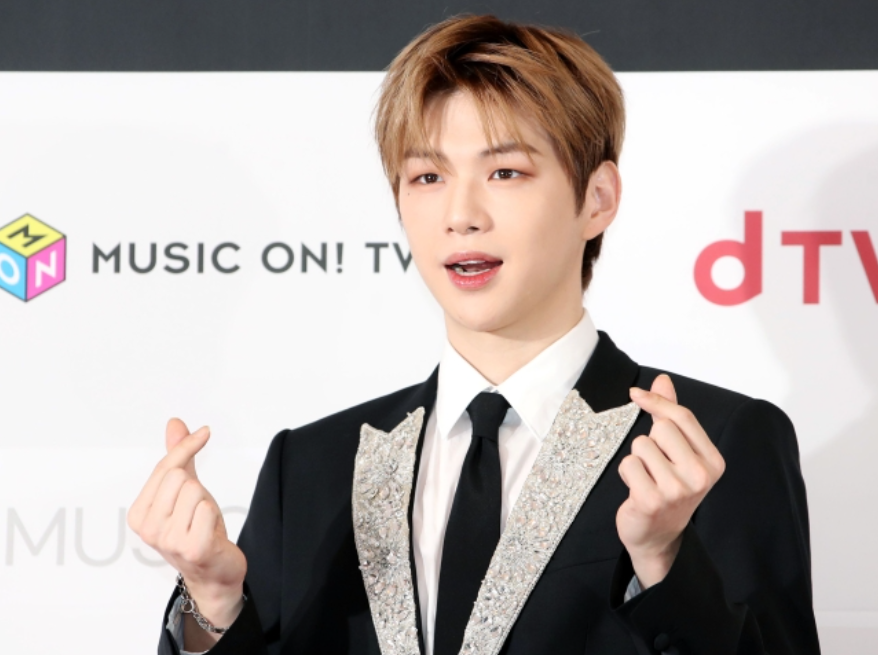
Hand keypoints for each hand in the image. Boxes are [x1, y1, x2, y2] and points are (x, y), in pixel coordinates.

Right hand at [128, 419, 245, 642]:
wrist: (214, 572)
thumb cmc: (198, 528)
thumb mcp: (186, 489)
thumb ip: (178, 458)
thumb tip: (175, 423)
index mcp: (139, 513)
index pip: (164, 466)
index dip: (187, 447)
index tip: (205, 432)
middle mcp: (148, 529)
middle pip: (179, 477)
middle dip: (197, 488)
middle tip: (198, 511)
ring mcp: (168, 541)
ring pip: (194, 491)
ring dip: (206, 504)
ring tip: (203, 524)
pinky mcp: (192, 548)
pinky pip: (207, 510)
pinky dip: (214, 517)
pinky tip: (210, 534)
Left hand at [616, 374, 724, 587]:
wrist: (658, 536)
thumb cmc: (668, 488)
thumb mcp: (678, 452)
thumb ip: (671, 415)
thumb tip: (663, 380)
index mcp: (712, 461)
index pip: (682, 417)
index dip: (656, 402)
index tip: (636, 394)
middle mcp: (700, 476)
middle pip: (660, 430)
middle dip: (649, 442)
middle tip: (656, 466)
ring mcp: (677, 490)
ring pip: (640, 446)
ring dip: (637, 460)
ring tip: (648, 479)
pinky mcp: (652, 500)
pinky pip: (628, 465)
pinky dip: (627, 474)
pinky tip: (638, 490)